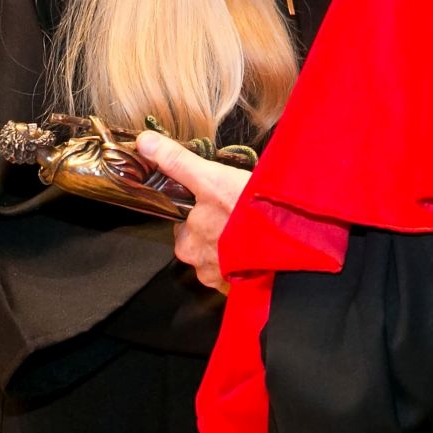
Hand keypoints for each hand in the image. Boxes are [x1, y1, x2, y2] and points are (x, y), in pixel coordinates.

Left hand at [136, 131, 251, 290]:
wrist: (289, 244)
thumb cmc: (247, 212)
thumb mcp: (211, 178)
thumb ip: (177, 162)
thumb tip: (143, 142)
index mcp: (187, 241)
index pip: (186, 223)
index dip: (202, 209)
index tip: (219, 201)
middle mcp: (200, 265)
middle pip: (202, 241)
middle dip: (217, 228)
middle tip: (239, 213)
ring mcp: (222, 280)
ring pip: (222, 257)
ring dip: (234, 246)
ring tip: (253, 230)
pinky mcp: (243, 290)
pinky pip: (239, 273)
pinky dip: (247, 262)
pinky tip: (259, 247)